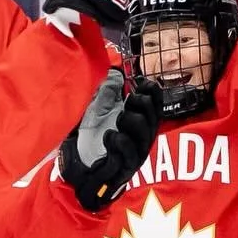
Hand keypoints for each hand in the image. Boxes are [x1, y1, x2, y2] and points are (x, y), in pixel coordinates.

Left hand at [59, 73, 160, 210]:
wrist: (81, 163)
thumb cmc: (94, 136)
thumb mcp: (98, 109)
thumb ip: (108, 91)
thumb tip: (116, 73)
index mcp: (141, 119)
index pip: (156, 102)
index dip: (151, 90)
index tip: (140, 83)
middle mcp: (144, 135)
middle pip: (151, 112)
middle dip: (137, 103)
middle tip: (125, 104)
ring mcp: (138, 150)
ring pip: (142, 127)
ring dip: (127, 120)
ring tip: (117, 122)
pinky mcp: (129, 164)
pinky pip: (128, 147)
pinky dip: (116, 139)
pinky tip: (108, 137)